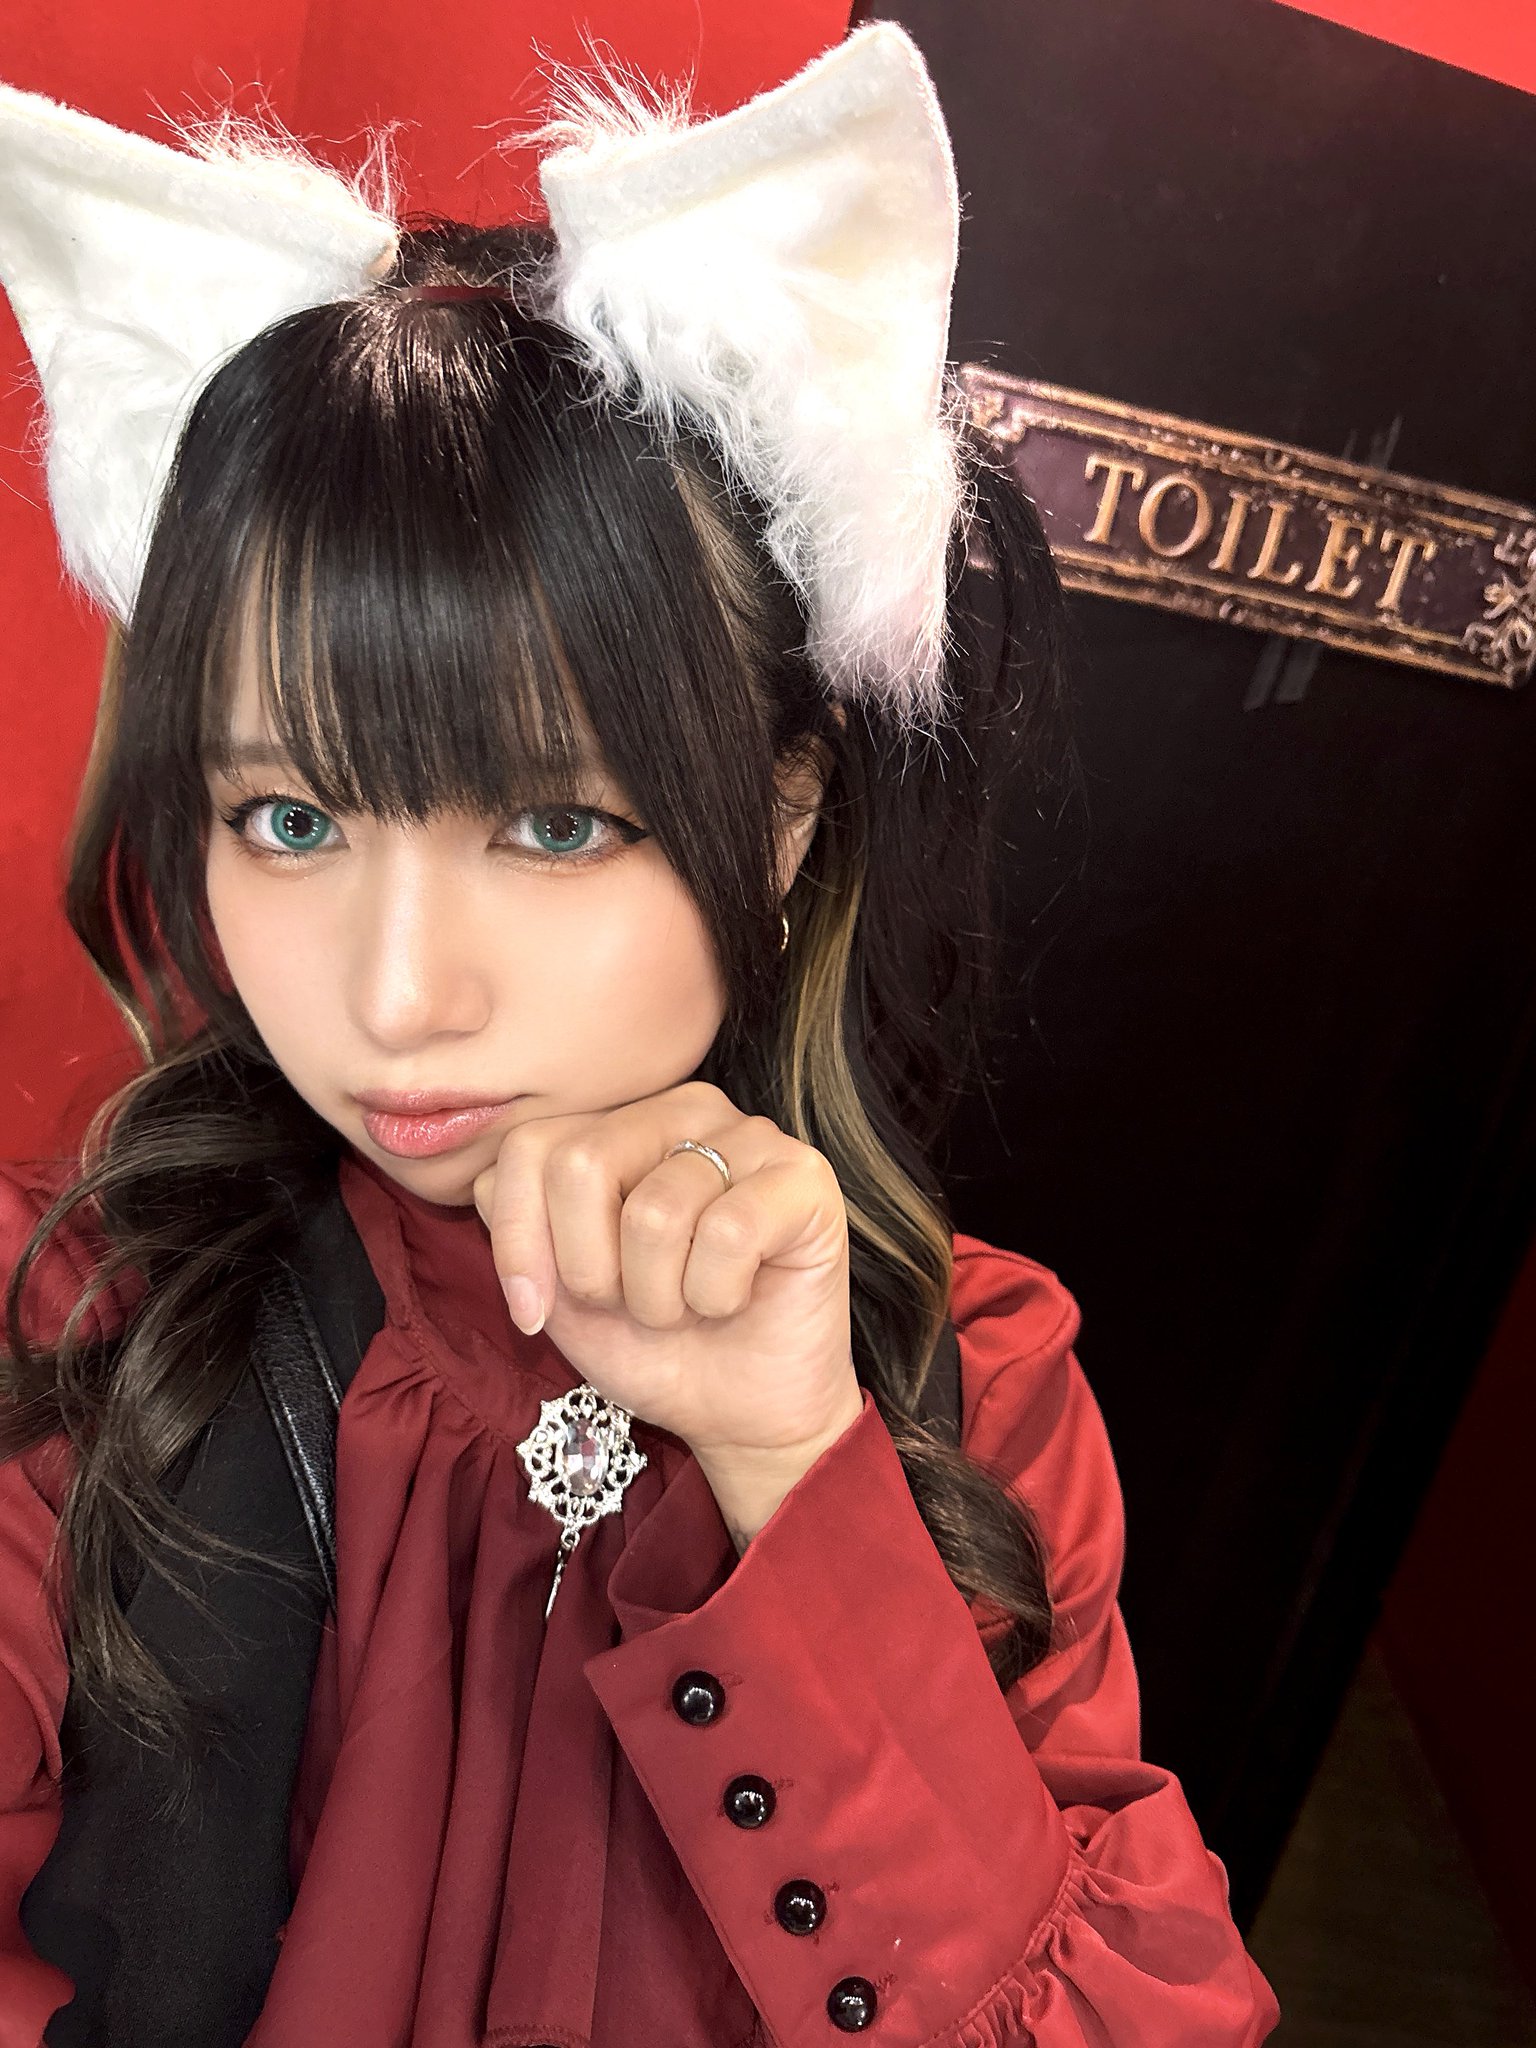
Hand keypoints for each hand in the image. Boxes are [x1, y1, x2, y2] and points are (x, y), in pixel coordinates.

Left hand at [472, 1080, 863, 1541]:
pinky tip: (738, 1298)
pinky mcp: (806, 1178)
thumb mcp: (558, 1292)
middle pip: (582, 1165)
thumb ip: (519, 1228)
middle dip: (592, 1272)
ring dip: (659, 1296)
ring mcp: (751, 1136)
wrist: (741, 1411)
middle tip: (634, 1306)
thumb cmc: (653, 1344)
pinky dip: (718, 1294)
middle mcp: (683, 1111)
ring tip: (689, 1307)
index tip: (540, 1310)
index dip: (521, 1245)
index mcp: (619, 1125)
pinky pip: (729, 1232)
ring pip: (656, 1211)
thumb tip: (491, 1184)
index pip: (528, 1148)